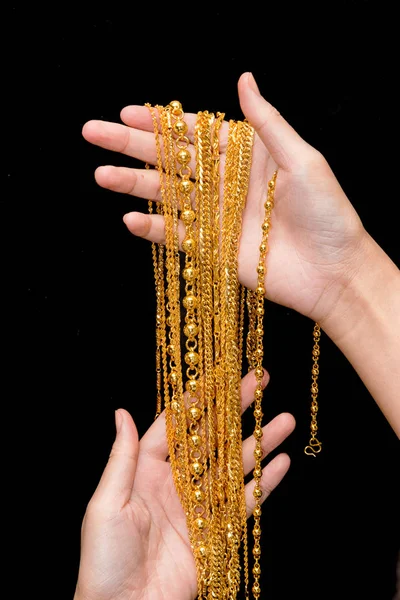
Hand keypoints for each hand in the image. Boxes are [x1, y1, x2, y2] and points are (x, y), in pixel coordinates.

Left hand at [74, 372, 294, 599]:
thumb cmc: (103, 559)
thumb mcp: (106, 503)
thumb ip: (122, 457)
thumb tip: (121, 412)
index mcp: (146, 470)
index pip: (176, 425)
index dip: (197, 400)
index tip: (218, 376)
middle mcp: (175, 483)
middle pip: (212, 438)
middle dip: (235, 410)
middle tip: (260, 383)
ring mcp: (198, 507)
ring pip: (234, 466)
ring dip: (259, 443)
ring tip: (284, 420)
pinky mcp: (216, 533)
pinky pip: (244, 503)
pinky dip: (264, 483)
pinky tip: (281, 462)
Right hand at [82, 72, 368, 324]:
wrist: (335, 271)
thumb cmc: (328, 213)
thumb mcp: (303, 159)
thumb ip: (267, 124)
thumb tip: (243, 79)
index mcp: (246, 157)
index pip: (195, 135)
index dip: (161, 123)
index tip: (127, 112)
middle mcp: (227, 184)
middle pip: (172, 161)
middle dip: (132, 147)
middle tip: (93, 134)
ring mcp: (218, 217)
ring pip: (168, 196)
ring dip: (134, 185)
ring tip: (101, 175)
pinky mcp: (214, 250)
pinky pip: (177, 236)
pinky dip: (153, 229)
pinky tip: (130, 219)